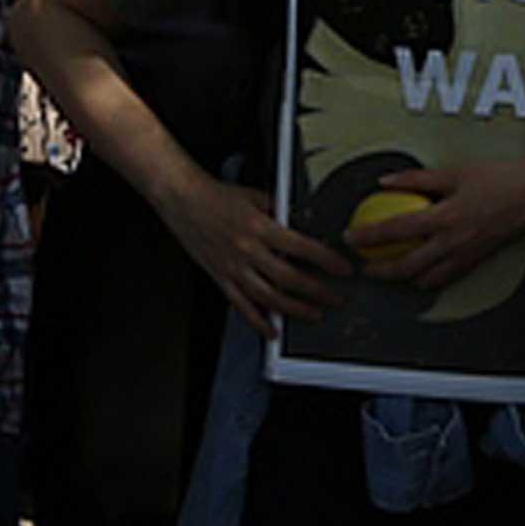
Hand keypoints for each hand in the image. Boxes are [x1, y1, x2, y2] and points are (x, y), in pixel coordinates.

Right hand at [159, 172, 346, 338]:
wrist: (182, 198)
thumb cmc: (215, 195)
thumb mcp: (254, 195)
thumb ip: (277, 210)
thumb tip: (298, 220)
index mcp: (259, 226)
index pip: (301, 247)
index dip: (326, 260)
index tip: (342, 268)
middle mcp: (248, 249)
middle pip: (289, 279)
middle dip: (317, 291)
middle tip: (335, 298)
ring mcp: (233, 267)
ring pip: (269, 298)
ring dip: (295, 310)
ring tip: (314, 314)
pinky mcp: (220, 278)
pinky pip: (242, 305)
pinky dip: (258, 321)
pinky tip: (272, 330)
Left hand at [345, 161, 524, 290]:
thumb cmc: (499, 178)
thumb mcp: (454, 171)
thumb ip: (416, 179)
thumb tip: (385, 181)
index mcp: (445, 217)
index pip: (396, 230)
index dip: (369, 236)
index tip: (350, 237)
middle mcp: (453, 242)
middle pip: (407, 267)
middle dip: (381, 272)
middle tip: (364, 267)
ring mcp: (466, 256)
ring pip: (426, 279)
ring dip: (403, 279)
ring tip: (387, 271)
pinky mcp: (476, 261)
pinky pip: (446, 278)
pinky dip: (428, 279)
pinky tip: (419, 273)